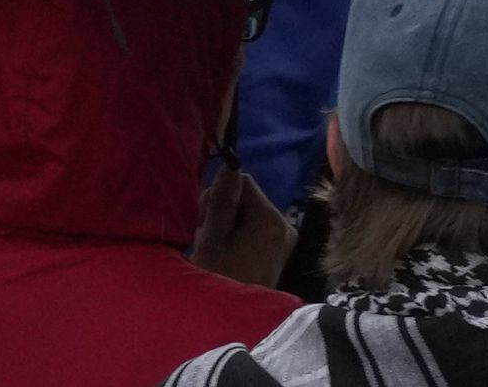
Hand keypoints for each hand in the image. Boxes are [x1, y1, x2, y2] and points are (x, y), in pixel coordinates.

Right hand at [192, 163, 300, 288]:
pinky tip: (224, 257)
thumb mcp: (211, 239)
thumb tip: (230, 164)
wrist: (233, 324)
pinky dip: (235, 238)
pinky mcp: (278, 252)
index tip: (202, 220)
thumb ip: (220, 201)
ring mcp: (283, 240)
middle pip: (245, 198)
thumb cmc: (217, 280)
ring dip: (225, 226)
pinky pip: (253, 230)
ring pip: (246, 214)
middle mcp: (284, 224)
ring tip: (214, 252)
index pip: (242, 182)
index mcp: (270, 218)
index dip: (217, 196)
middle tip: (205, 239)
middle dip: (220, 212)